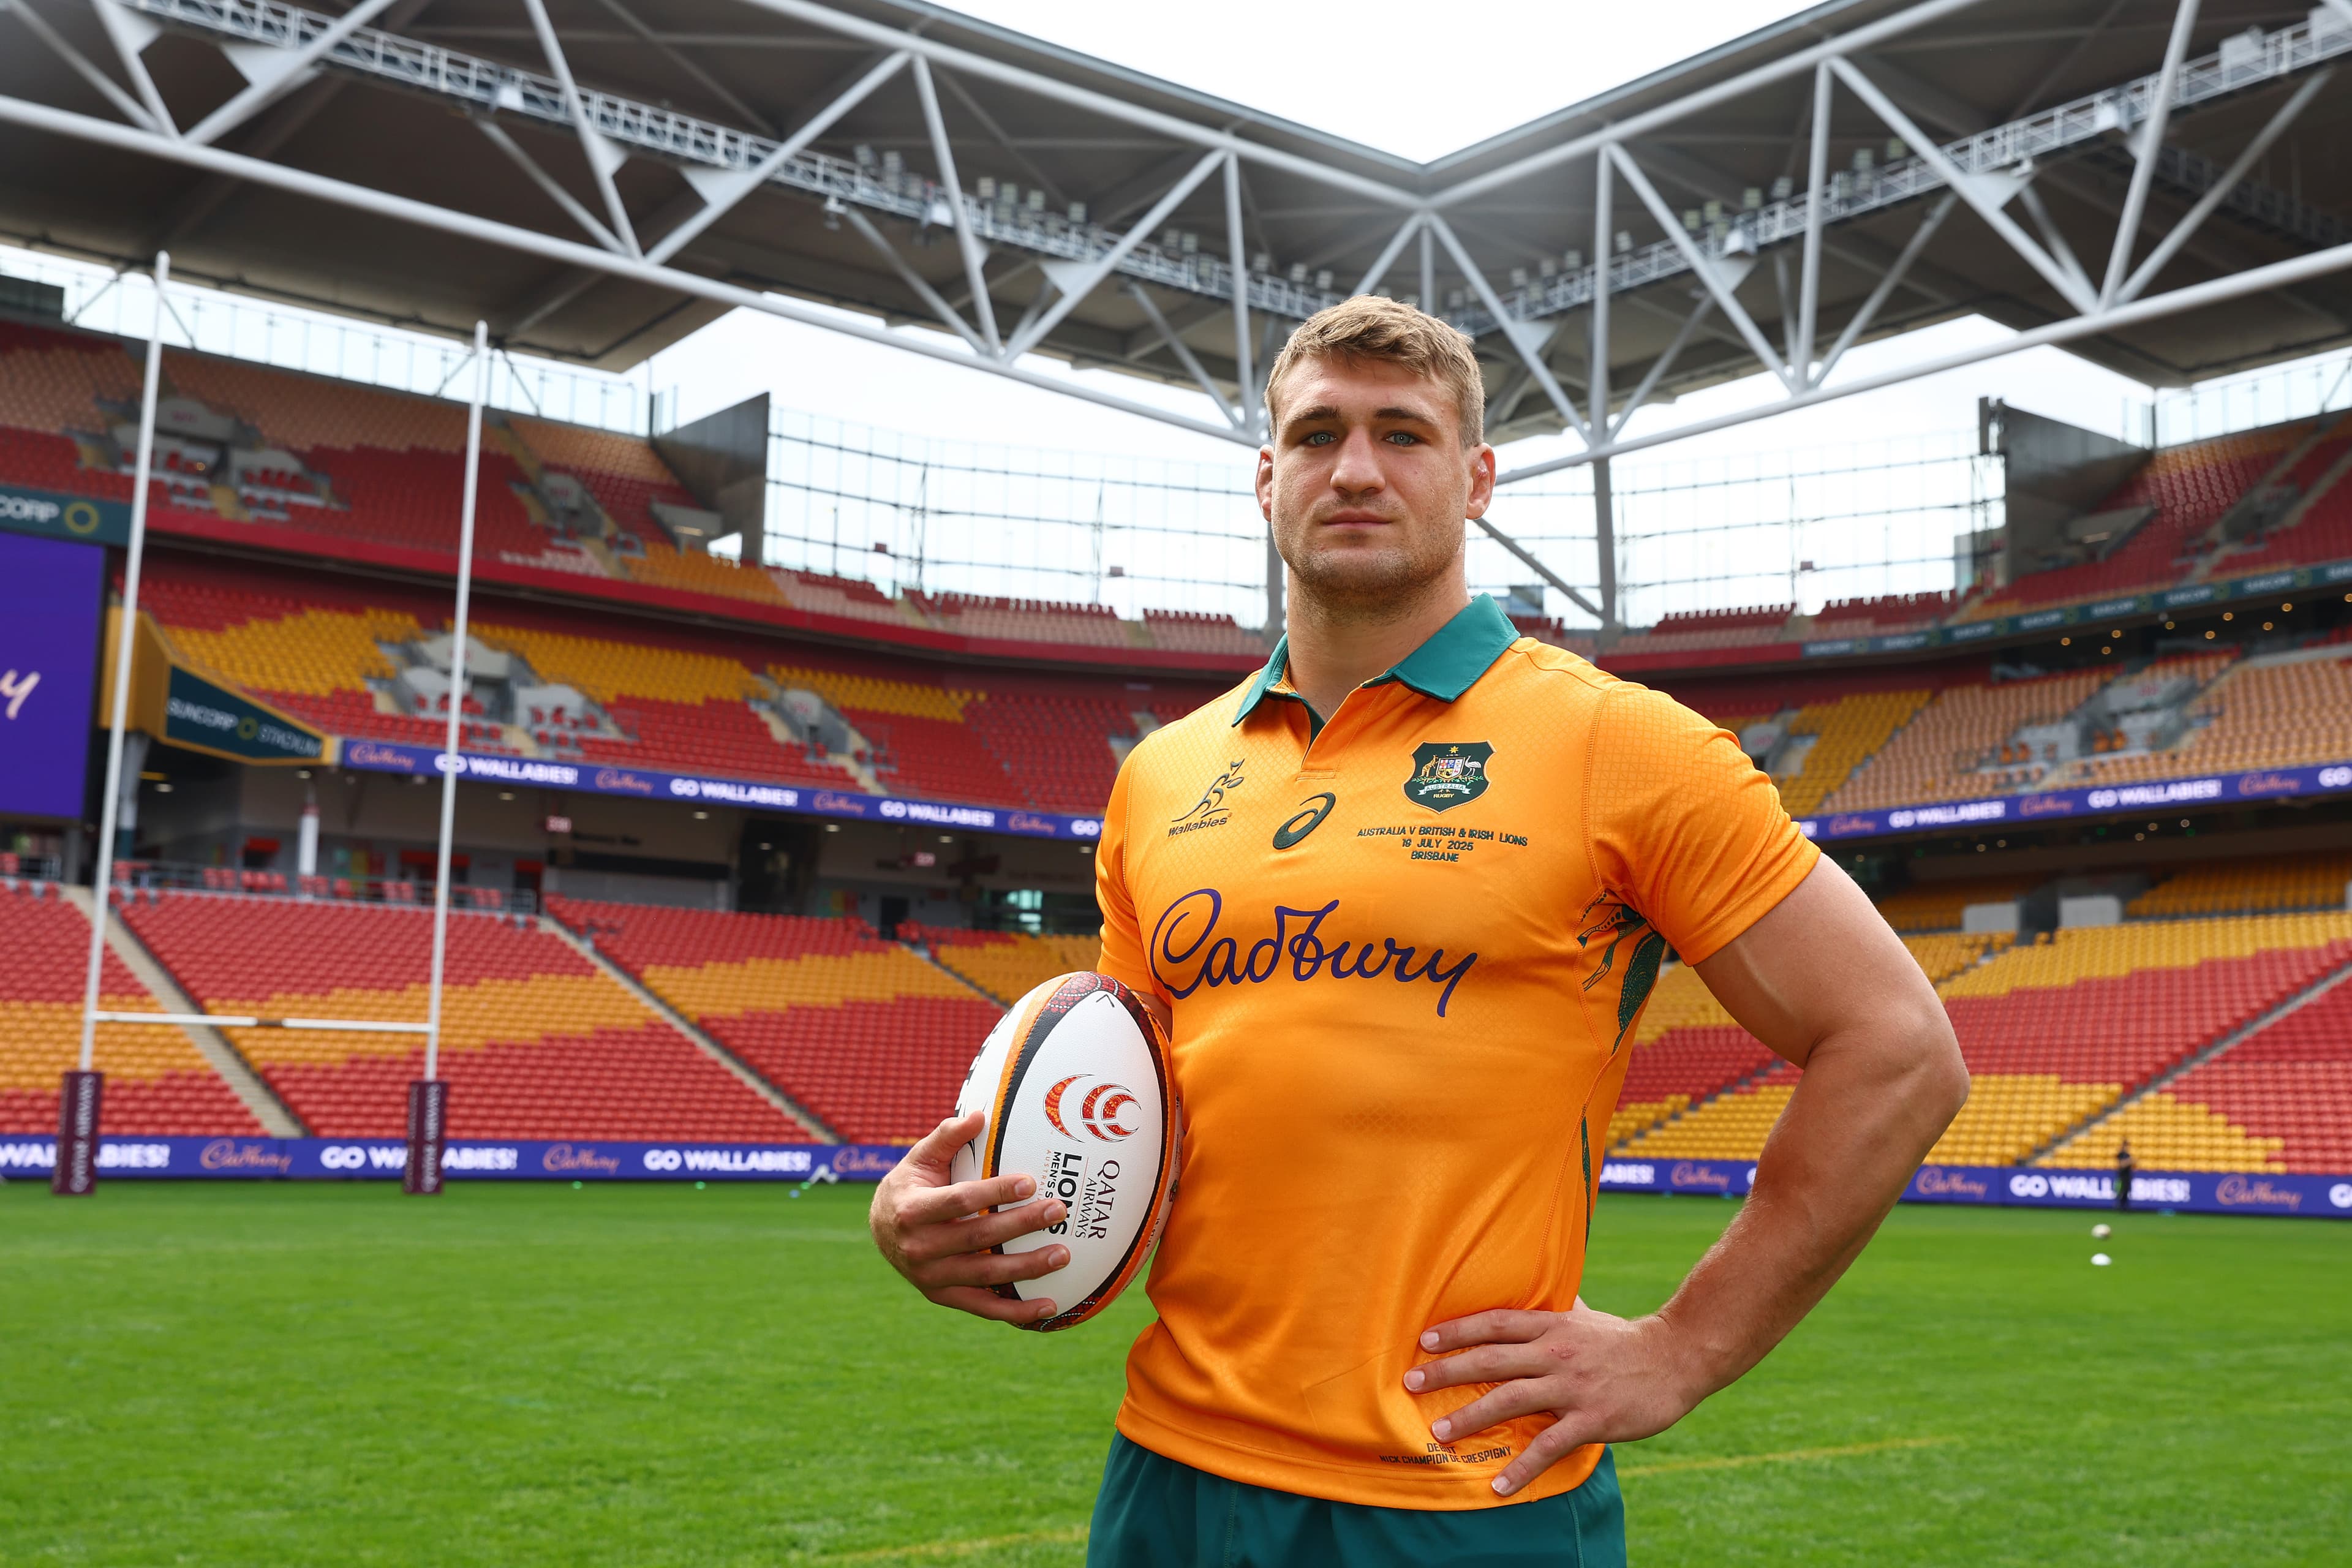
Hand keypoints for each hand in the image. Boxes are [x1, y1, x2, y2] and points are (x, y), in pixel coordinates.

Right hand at [869, 1111, 1068, 1325]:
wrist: (881, 1231)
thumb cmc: (910, 1186)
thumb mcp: (920, 1158)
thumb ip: (947, 1136)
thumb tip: (979, 1115)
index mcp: (912, 1211)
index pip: (959, 1201)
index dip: (995, 1192)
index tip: (1030, 1181)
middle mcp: (918, 1248)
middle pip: (978, 1238)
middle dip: (1021, 1225)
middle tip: (1057, 1211)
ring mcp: (931, 1278)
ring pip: (985, 1275)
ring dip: (1027, 1268)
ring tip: (1063, 1254)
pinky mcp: (943, 1297)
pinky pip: (983, 1307)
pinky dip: (1016, 1311)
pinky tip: (1048, 1306)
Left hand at [1403, 1304, 1703, 1495]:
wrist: (1675, 1358)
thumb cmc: (1624, 1339)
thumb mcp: (1586, 1315)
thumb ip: (1558, 1306)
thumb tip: (1539, 1288)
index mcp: (1552, 1326)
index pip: (1495, 1323)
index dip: (1458, 1330)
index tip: (1424, 1340)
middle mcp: (1555, 1352)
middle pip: (1492, 1359)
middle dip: (1448, 1370)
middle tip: (1411, 1382)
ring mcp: (1572, 1386)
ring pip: (1512, 1399)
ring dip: (1472, 1417)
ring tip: (1440, 1433)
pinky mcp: (1591, 1419)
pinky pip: (1549, 1446)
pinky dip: (1522, 1467)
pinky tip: (1499, 1485)